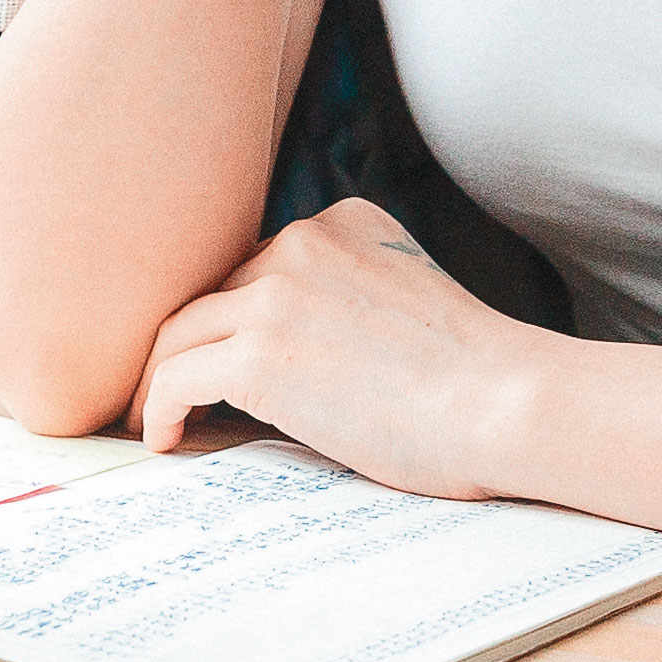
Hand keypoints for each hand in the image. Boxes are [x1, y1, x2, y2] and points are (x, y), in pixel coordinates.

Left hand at [132, 200, 554, 500]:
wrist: (507, 403)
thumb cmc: (481, 383)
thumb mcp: (412, 303)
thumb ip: (353, 302)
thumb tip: (303, 361)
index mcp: (345, 224)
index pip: (259, 267)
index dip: (232, 320)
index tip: (216, 361)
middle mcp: (302, 242)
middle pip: (212, 297)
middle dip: (187, 346)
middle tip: (167, 393)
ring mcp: (275, 294)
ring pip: (180, 334)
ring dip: (159, 379)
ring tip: (153, 420)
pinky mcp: (258, 353)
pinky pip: (174, 377)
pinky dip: (158, 409)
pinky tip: (166, 438)